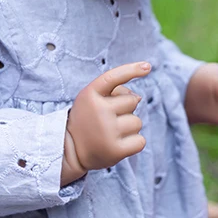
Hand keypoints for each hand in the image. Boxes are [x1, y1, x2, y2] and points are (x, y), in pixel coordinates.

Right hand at [61, 62, 151, 185]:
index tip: (147, 66)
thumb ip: (113, 92)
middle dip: (125, 109)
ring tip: (111, 133)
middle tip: (108, 119)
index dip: (131, 70)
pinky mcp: (116, 150)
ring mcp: (108, 131)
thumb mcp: (91, 99)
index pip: (113, 77)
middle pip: (132, 101)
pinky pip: (140, 141)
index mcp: (90, 94)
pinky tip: (119, 144)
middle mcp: (99, 111)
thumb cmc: (86, 120)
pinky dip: (133, 143)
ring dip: (129, 127)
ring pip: (137, 122)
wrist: (69, 151)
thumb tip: (138, 97)